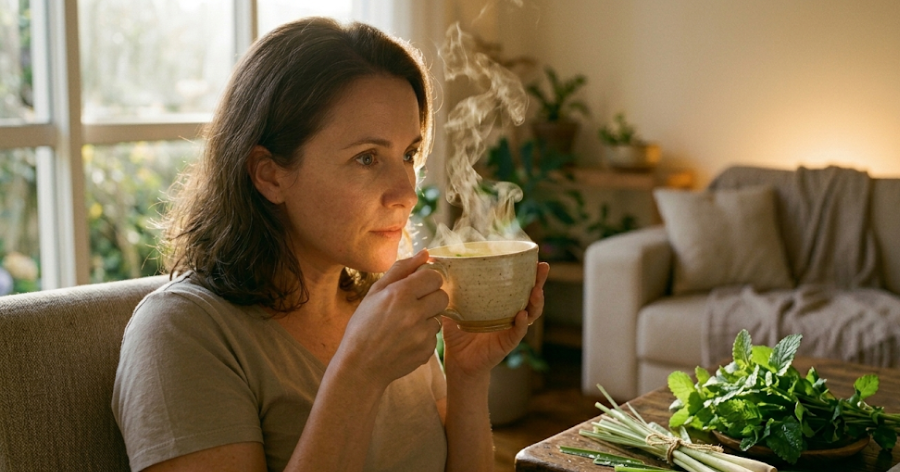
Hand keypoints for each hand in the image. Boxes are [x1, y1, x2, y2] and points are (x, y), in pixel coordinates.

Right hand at [336, 250, 447, 389]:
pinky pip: (434, 336)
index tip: (417, 287)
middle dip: (430, 298)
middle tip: (413, 305)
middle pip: (442, 296)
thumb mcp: (375, 292)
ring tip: (405, 326)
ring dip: (427, 319)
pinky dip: (423, 337)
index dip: (426, 281)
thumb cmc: (363, 326)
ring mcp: (421, 334)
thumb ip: (401, 269)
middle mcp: (414, 313)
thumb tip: (424, 253)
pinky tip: (405, 340)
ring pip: (439, 317)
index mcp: (400, 294)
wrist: (360, 366)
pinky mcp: (426, 351)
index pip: (434, 277)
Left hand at [440, 262, 549, 379]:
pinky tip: (522, 315)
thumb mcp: (453, 310)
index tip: (534, 259)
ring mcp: (511, 329)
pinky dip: (521, 324)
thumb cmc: (458, 335)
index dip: (528, 273)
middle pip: (530, 296)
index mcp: (501, 304)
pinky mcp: (507, 344)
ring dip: (536, 302)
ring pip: (531, 314)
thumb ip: (450, 293)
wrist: (457, 362)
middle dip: (539, 281)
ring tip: (536, 291)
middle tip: (543, 268)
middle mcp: (510, 315)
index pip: (518, 285)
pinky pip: (518, 333)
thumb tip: (439, 272)